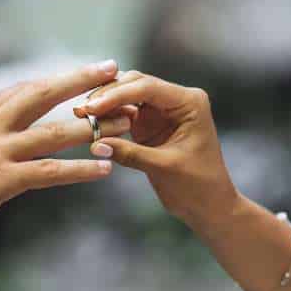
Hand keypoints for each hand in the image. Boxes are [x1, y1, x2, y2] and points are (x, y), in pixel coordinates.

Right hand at [0, 61, 130, 243]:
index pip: (24, 89)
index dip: (55, 81)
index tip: (79, 74)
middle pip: (45, 95)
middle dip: (82, 82)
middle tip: (113, 72)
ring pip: (56, 132)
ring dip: (94, 127)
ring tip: (125, 122)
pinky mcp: (3, 181)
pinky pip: (50, 172)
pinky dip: (80, 170)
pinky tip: (104, 169)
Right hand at [74, 71, 238, 228]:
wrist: (209, 205)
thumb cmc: (198, 187)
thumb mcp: (163, 168)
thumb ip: (130, 153)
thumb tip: (95, 143)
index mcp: (189, 102)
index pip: (148, 87)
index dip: (117, 95)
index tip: (92, 108)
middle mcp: (177, 100)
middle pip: (136, 84)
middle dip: (108, 96)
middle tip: (81, 111)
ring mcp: (163, 111)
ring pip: (127, 96)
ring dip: (106, 105)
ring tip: (81, 116)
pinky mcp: (151, 124)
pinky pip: (125, 113)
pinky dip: (110, 118)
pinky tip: (92, 124)